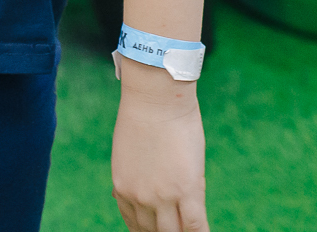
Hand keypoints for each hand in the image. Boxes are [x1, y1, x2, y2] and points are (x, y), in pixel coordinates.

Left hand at [111, 70, 209, 230]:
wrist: (155, 98)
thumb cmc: (143, 119)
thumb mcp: (126, 155)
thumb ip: (129, 180)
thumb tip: (119, 196)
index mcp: (123, 189)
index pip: (136, 226)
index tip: (157, 231)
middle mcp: (140, 198)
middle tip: (175, 230)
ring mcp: (163, 196)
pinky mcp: (187, 190)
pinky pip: (197, 227)